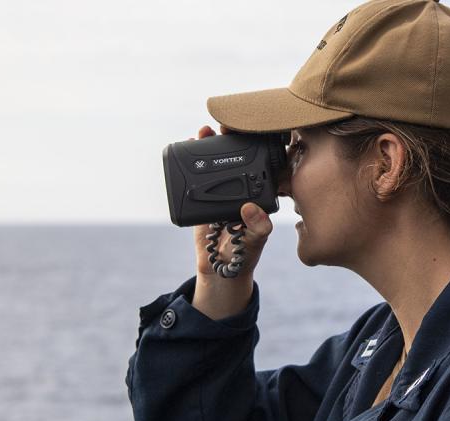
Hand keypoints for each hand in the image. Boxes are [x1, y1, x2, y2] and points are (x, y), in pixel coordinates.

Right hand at [189, 125, 274, 319]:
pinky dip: (191, 157)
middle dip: (230, 138)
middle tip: (223, 127)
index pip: (261, 162)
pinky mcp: (201, 194)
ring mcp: (221, 188)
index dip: (257, 145)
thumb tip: (251, 210)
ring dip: (210, 143)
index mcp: (259, 192)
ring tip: (203, 131)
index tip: (252, 132)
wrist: (219, 265)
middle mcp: (242, 185)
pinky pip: (196, 172)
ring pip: (216, 160)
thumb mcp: (255, 241)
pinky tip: (188, 145)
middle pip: (237, 155)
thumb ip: (257, 228)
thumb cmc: (245, 252)